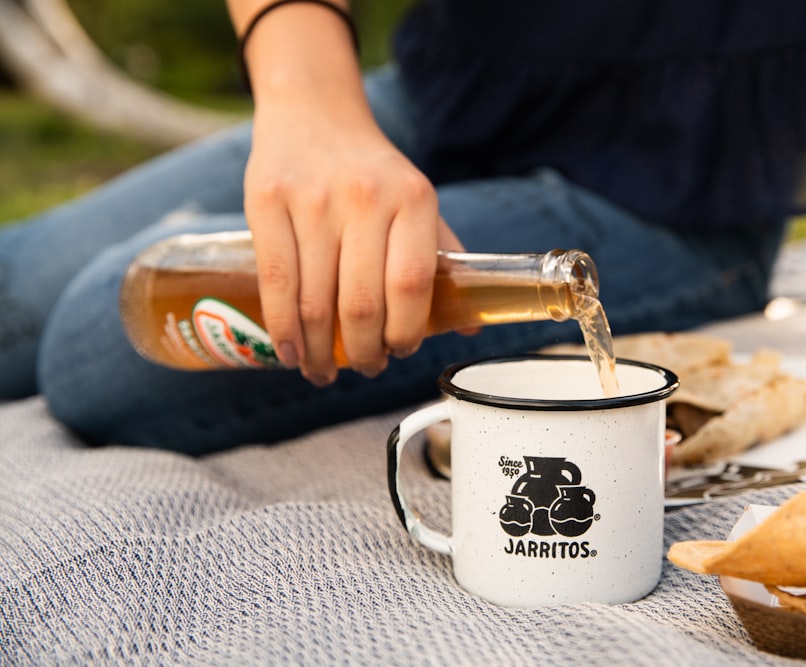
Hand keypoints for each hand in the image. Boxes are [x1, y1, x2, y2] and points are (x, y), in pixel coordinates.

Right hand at [244, 100, 462, 385]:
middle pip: (362, 303)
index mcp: (413, 199)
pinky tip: (290, 351)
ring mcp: (313, 199)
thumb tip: (468, 325)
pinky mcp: (267, 201)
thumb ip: (443, 259)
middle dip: (363, 352)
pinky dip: (282, 329)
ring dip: (319, 352)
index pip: (412, 285)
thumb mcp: (417, 201)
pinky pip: (276, 282)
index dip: (406, 331)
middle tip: (365, 367)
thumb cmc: (373, 172)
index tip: (401, 351)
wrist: (314, 111)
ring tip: (324, 370)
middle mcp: (365, 198)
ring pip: (315, 301)